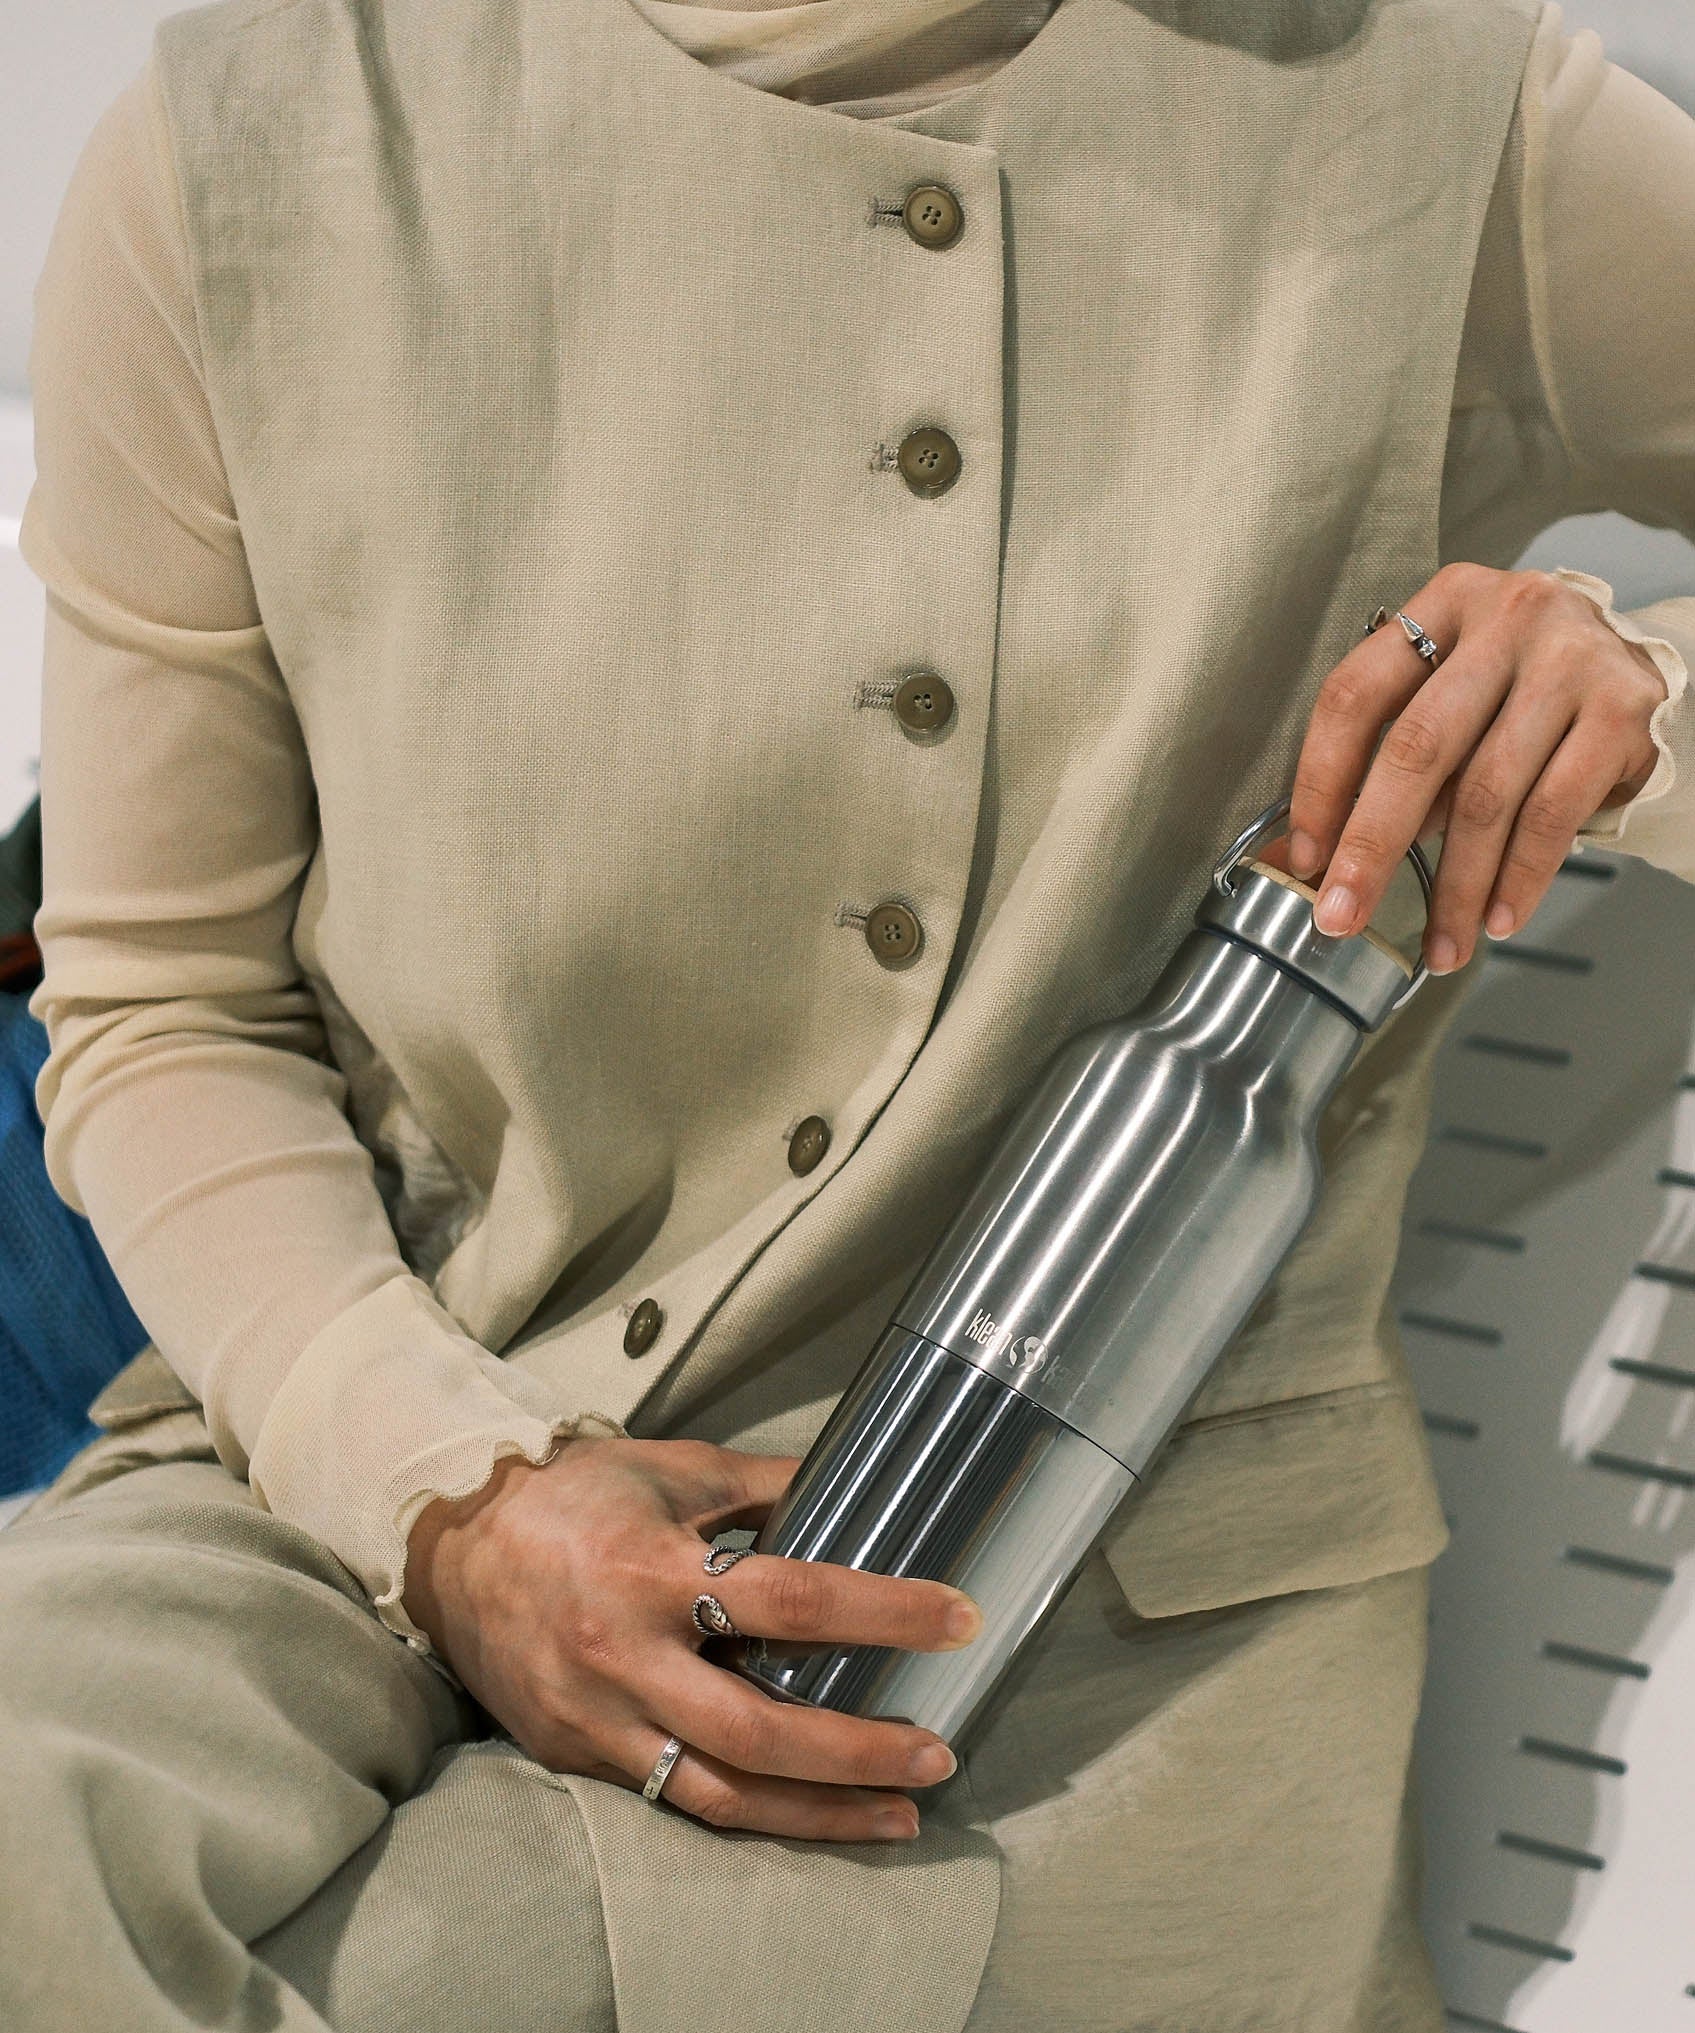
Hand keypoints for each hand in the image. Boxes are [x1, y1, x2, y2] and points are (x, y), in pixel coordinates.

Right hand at [400, 1434, 981, 1843]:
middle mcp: (625, 1654)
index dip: (883, 1612)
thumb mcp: (672, 1469)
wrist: (449, 1544)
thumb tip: (854, 1487)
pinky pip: (675, 1798)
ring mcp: (597, 1717)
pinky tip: (810, 1815)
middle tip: (938, 1752)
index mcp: (655, 1569)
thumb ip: (763, 1487)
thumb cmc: (569, 1494)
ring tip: (900, 1812)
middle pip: (762, 1726)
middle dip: (860, 1749)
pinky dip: (751, 1811)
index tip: (957, 1617)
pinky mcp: (576, 1754)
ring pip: (723, 1790)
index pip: (792, 1597)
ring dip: (820, 1810)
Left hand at [1271, 564, 1666, 972]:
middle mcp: (1507, 619)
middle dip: (1372, 847)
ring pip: (1487, 794)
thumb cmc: (1520, 690)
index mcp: (1442, 606)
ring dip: (1456, 886)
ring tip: (1440, 943)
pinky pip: (1552, 814)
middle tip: (1343, 913)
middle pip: (1416, 747)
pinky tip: (1497, 917)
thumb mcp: (1448, 697)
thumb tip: (1306, 857)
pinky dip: (1520, 878)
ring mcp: (1569, 662)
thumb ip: (1382, 764)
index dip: (1320, 782)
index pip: (1355, 694)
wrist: (1638, 669)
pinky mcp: (1621, 713)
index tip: (1307, 855)